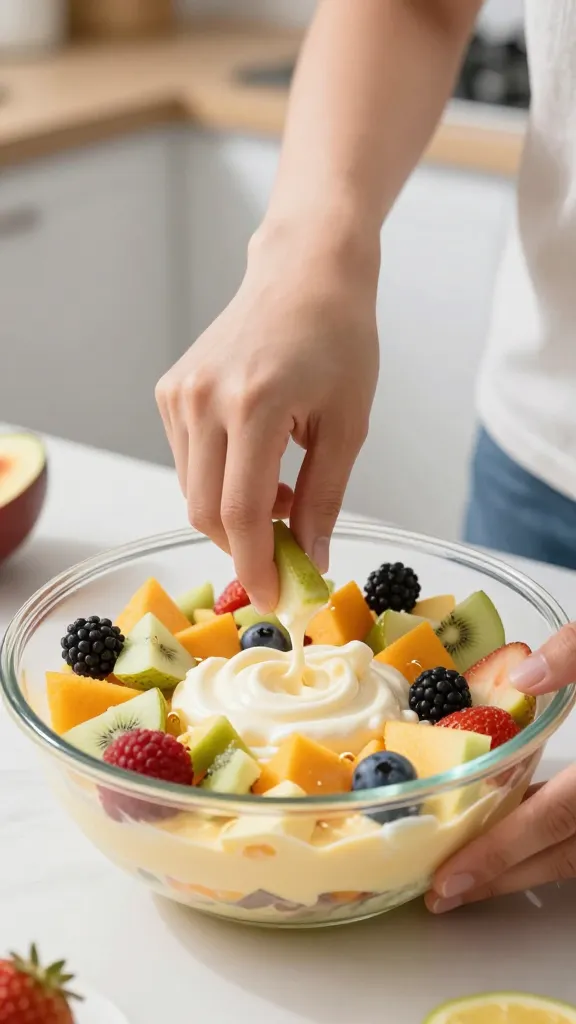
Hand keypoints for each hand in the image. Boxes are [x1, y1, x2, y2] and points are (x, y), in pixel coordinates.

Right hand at [156, 228, 379, 611]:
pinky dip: (220, 483)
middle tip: (286, 554)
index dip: (255, 565)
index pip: (241, 511)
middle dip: (244, 547)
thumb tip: (311, 561)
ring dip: (234, 513)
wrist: (304, 274)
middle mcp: (203, 398)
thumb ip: (324, 498)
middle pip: (206, 510)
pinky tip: (257, 463)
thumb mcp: (348, 425)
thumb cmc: (339, 340)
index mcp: (254, 403)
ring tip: (282, 491)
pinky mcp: (170, 391)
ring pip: (193, 491)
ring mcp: (179, 393)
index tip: (273, 600)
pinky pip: (188, 462)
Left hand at [426, 623, 575, 912]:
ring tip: (475, 876)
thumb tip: (523, 677)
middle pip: (568, 857)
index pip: (558, 816)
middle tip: (447, 893)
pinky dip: (561, 846)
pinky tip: (528, 837)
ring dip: (530, 870)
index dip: (505, 851)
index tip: (453, 877)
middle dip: (504, 878)